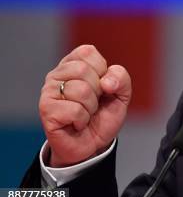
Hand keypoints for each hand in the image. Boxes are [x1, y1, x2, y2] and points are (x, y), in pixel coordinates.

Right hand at [39, 44, 131, 166]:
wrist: (93, 144)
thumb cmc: (103, 115)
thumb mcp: (121, 93)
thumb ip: (121, 78)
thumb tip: (106, 82)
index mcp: (73, 63)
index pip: (88, 52)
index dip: (102, 71)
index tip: (101, 87)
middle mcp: (57, 74)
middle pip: (83, 70)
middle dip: (97, 91)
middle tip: (93, 103)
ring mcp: (48, 92)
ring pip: (80, 90)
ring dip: (90, 107)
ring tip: (85, 114)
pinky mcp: (46, 110)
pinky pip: (74, 110)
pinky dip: (82, 120)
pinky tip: (77, 124)